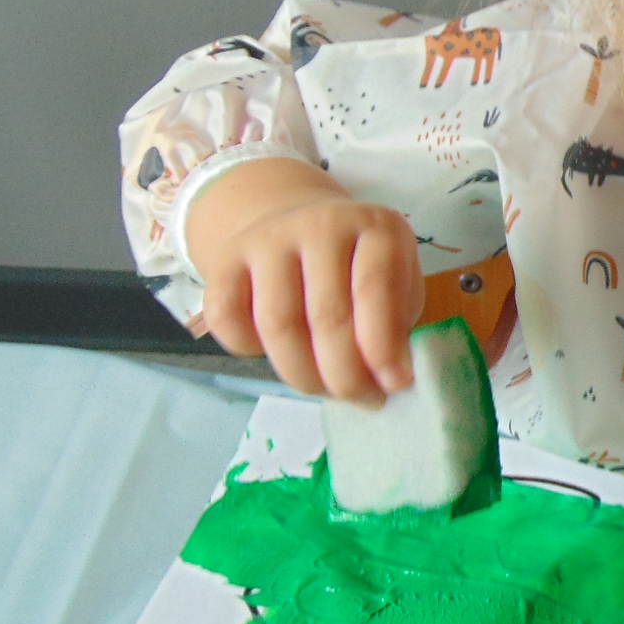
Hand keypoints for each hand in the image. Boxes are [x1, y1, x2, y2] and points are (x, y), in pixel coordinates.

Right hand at [187, 157, 421, 402]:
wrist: (298, 229)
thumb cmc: (359, 272)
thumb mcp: (398, 288)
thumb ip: (396, 328)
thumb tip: (388, 379)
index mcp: (374, 225)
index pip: (375, 287)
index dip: (384, 346)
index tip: (395, 385)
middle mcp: (320, 223)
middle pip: (326, 315)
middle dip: (346, 374)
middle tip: (362, 399)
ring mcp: (268, 238)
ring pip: (278, 324)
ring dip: (305, 375)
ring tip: (328, 389)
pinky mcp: (225, 257)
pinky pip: (229, 319)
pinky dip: (250, 353)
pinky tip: (280, 356)